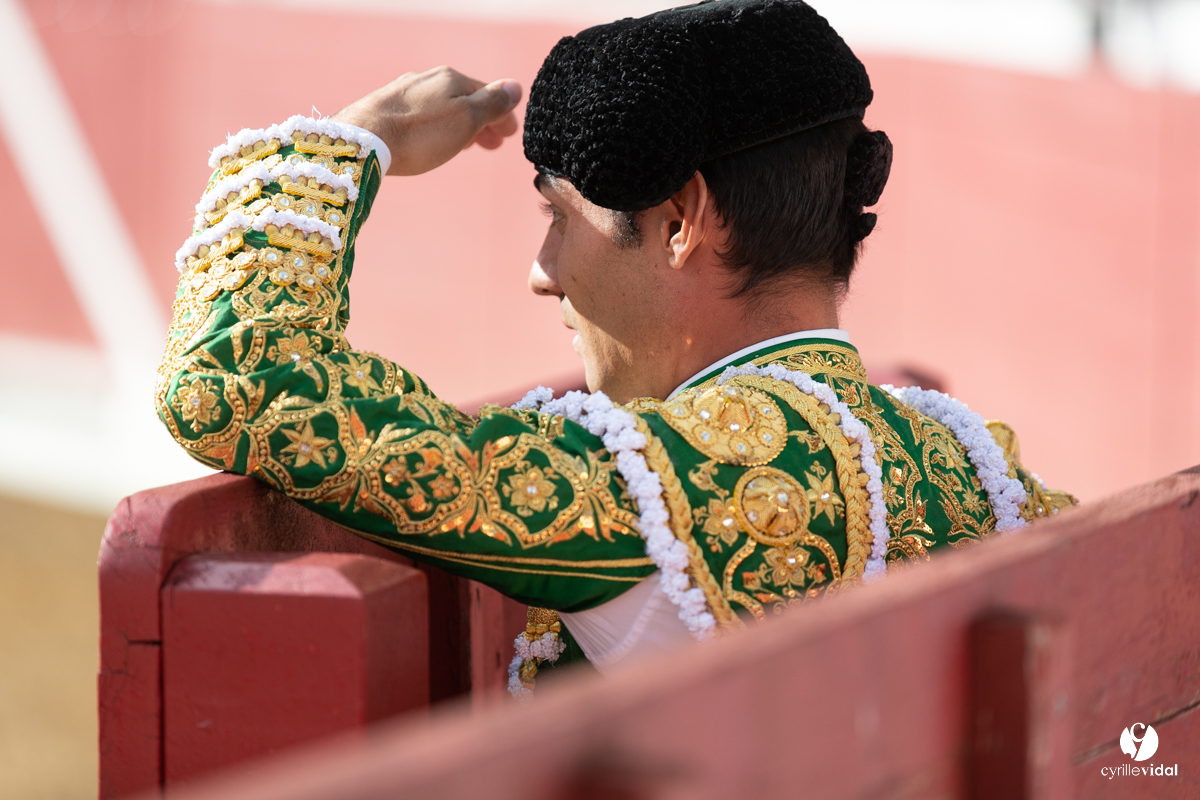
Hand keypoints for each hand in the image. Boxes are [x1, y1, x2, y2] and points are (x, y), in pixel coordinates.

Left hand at [332, 66, 522, 175]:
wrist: (364, 140)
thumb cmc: (420, 134)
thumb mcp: (466, 119)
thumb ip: (491, 103)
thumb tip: (514, 87)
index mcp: (452, 79)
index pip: (488, 93)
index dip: (502, 114)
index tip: (509, 134)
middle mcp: (427, 79)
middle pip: (464, 99)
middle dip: (482, 121)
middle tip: (492, 144)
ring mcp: (404, 92)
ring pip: (442, 106)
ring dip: (459, 124)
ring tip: (467, 144)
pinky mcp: (385, 108)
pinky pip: (422, 114)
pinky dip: (437, 126)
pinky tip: (433, 138)